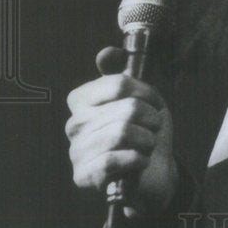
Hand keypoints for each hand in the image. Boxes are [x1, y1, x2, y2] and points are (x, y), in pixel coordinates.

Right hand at [65, 47, 177, 217]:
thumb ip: (123, 72)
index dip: (147, 93)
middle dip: (151, 120)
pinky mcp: (83, 176)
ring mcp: (76, 150)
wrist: (154, 172)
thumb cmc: (145, 131)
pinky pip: (115, 159)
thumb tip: (107, 52)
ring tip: (146, 144)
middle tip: (151, 129)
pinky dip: (138, 160)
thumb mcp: (142, 97)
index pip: (120, 83)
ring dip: (147, 140)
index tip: (153, 103)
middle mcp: (74, 123)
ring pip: (123, 133)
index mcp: (82, 99)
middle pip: (128, 108)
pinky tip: (139, 162)